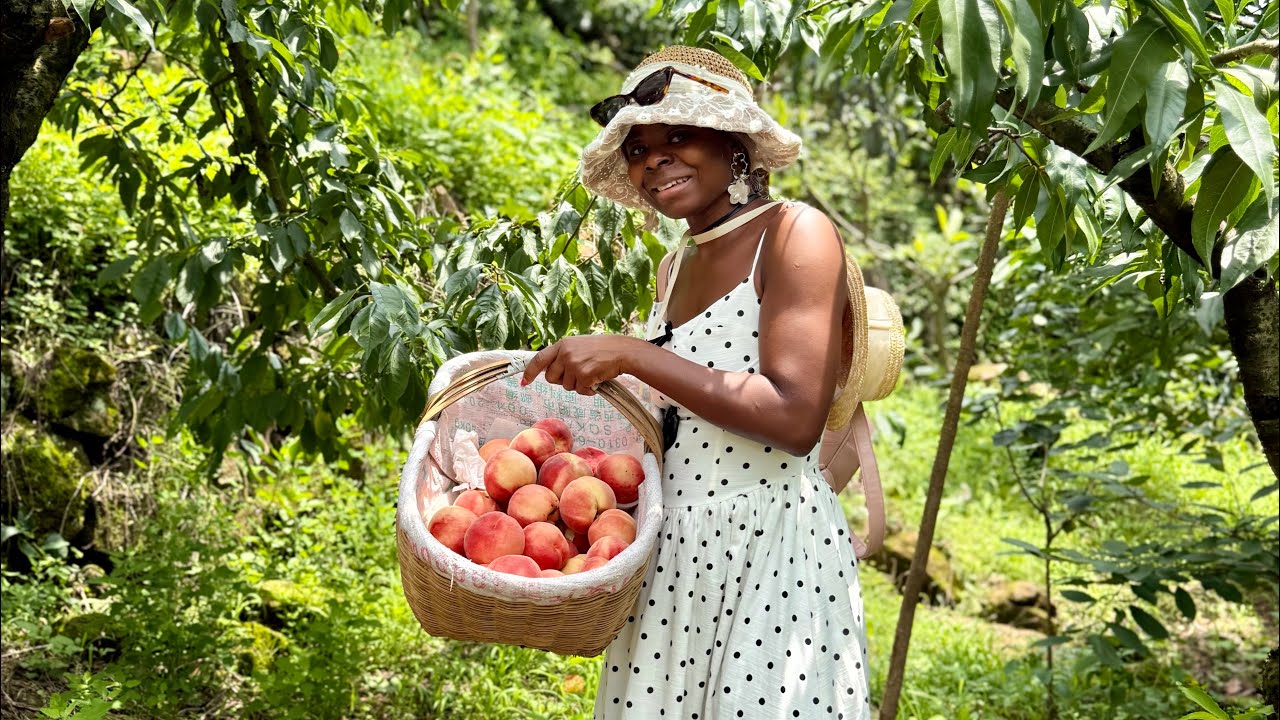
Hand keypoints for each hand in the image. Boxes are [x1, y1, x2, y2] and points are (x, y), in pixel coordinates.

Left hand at [520, 335, 639, 394]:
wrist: (623, 351)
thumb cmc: (603, 349)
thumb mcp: (579, 346)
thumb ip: (564, 355)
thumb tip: (550, 370)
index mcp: (563, 344)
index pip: (539, 359)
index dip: (530, 372)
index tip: (524, 381)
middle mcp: (565, 353)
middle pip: (551, 378)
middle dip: (562, 381)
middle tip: (577, 375)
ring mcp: (574, 364)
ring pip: (567, 387)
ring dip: (579, 385)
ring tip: (591, 373)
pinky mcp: (584, 375)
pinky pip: (580, 391)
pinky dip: (589, 390)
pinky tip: (597, 380)